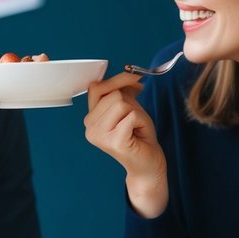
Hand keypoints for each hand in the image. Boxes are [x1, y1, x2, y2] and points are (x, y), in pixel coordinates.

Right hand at [84, 72, 166, 216]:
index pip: (96, 87)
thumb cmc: (139, 136)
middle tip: (135, 120)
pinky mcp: (114, 141)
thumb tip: (129, 74)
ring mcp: (100, 135)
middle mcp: (90, 127)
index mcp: (90, 118)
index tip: (135, 80)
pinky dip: (141, 121)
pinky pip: (131, 115)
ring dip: (137, 112)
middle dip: (131, 102)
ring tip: (136, 127)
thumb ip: (122, 91)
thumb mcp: (129, 107)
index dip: (117, 80)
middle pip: (112, 94)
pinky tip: (138, 134)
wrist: (148, 164)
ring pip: (121, 103)